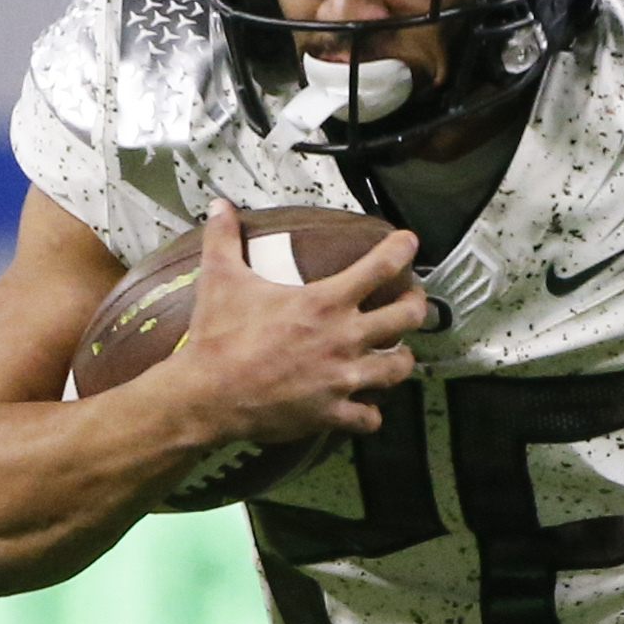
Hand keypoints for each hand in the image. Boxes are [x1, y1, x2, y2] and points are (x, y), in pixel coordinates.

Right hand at [167, 201, 436, 446]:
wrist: (208, 395)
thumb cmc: (217, 336)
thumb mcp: (220, 279)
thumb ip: (223, 239)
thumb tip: (219, 205)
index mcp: (324, 302)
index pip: (380, 267)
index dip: (402, 251)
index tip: (409, 243)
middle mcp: (344, 338)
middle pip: (407, 318)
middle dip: (415, 305)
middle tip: (410, 300)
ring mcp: (342, 379)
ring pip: (399, 368)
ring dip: (400, 359)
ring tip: (396, 354)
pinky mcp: (333, 413)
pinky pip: (371, 418)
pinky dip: (371, 413)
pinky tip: (365, 406)